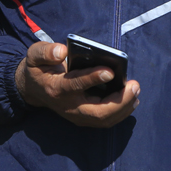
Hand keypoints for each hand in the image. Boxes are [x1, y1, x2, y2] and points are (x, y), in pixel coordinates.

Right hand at [14, 42, 139, 128]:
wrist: (34, 89)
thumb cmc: (39, 68)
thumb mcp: (35, 55)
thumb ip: (46, 52)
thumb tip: (62, 51)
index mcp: (56, 88)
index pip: (76, 85)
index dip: (93, 78)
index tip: (110, 71)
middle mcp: (68, 106)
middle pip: (97, 112)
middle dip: (119, 101)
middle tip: (135, 86)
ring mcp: (77, 115)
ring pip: (103, 119)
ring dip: (123, 108)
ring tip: (136, 91)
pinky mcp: (84, 118)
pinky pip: (105, 120)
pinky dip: (120, 112)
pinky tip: (132, 99)